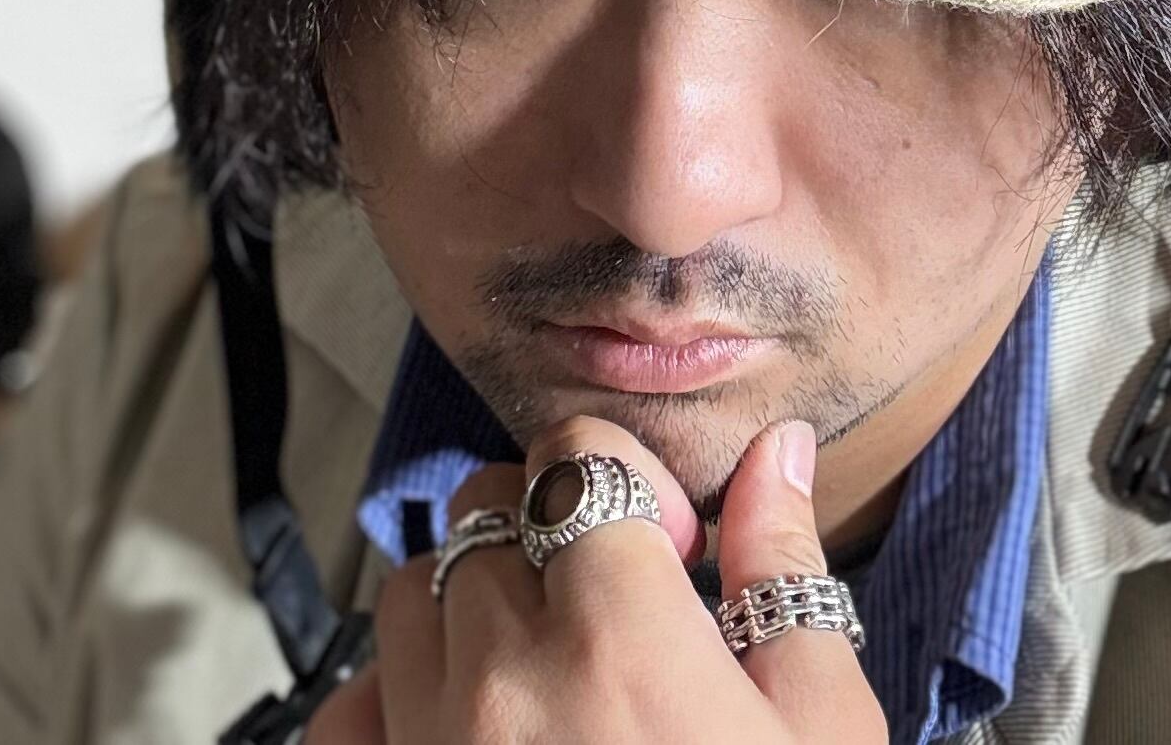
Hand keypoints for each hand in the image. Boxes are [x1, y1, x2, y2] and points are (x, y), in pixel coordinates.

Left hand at [311, 415, 884, 743]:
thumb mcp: (822, 731)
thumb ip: (783, 573)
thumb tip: (778, 456)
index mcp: (620, 635)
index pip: (575, 454)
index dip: (630, 480)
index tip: (671, 544)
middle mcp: (504, 677)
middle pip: (485, 509)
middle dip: (552, 528)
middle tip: (617, 603)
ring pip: (412, 595)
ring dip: (473, 605)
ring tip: (549, 672)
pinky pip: (348, 717)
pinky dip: (389, 704)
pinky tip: (467, 734)